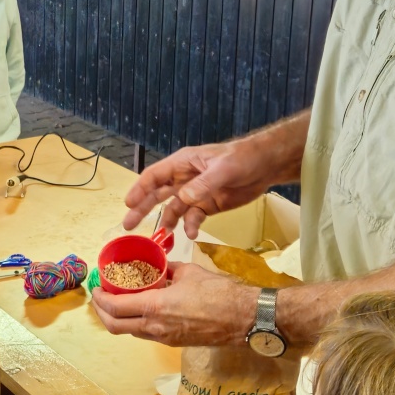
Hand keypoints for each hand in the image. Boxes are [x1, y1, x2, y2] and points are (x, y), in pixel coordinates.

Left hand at [92, 263, 255, 346]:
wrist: (244, 319)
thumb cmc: (219, 293)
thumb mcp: (188, 272)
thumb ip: (167, 270)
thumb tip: (158, 266)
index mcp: (155, 307)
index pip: (115, 307)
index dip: (100, 299)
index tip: (96, 288)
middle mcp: (155, 327)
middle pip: (115, 326)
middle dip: (102, 313)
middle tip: (100, 299)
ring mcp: (164, 338)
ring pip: (130, 332)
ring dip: (119, 319)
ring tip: (118, 302)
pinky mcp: (174, 343)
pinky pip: (146, 334)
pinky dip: (137, 323)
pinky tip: (141, 310)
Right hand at [123, 137, 277, 235]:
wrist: (265, 166)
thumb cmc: (242, 158)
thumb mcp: (222, 169)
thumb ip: (203, 184)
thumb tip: (184, 199)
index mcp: (182, 164)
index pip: (154, 176)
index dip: (140, 189)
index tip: (129, 204)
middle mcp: (184, 179)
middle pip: (158, 194)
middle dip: (143, 209)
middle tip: (129, 225)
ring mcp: (195, 193)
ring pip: (174, 209)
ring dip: (167, 221)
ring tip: (161, 236)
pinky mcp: (207, 206)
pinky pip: (193, 218)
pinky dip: (190, 226)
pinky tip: (190, 234)